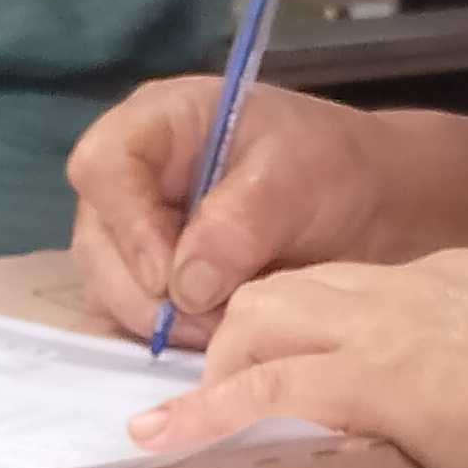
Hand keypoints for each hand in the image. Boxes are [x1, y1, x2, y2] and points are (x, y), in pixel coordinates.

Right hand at [67, 76, 389, 349]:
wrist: (372, 206)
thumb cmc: (336, 169)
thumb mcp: (299, 180)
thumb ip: (239, 225)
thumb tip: (183, 286)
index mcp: (161, 123)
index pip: (103, 166)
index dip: (127, 226)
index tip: (170, 277)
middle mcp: (135, 175)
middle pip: (95, 239)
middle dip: (143, 293)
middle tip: (208, 327)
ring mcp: (137, 229)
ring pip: (106, 286)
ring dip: (155, 323)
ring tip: (220, 335)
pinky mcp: (152, 278)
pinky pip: (131, 315)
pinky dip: (163, 337)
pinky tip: (211, 344)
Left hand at [131, 247, 467, 467]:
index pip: (378, 290)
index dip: (336, 325)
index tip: (325, 364)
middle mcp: (420, 291)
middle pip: (303, 287)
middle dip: (256, 334)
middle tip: (238, 394)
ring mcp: (388, 332)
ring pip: (266, 320)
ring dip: (223, 370)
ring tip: (197, 423)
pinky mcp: (368, 384)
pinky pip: (261, 391)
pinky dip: (205, 417)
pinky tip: (166, 444)